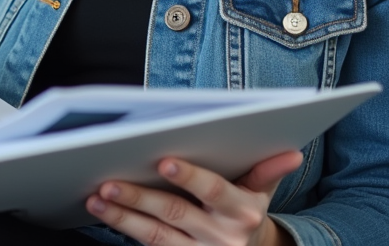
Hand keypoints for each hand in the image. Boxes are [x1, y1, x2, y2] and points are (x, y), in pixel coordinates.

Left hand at [86, 151, 302, 245]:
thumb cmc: (250, 211)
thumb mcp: (264, 193)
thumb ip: (269, 170)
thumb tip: (291, 152)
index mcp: (243, 211)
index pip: (214, 191)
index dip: (189, 178)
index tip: (164, 162)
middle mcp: (221, 236)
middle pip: (174, 213)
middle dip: (140, 197)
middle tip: (110, 182)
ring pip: (154, 235)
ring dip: (123, 216)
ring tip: (97, 197)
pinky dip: (125, 229)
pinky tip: (104, 214)